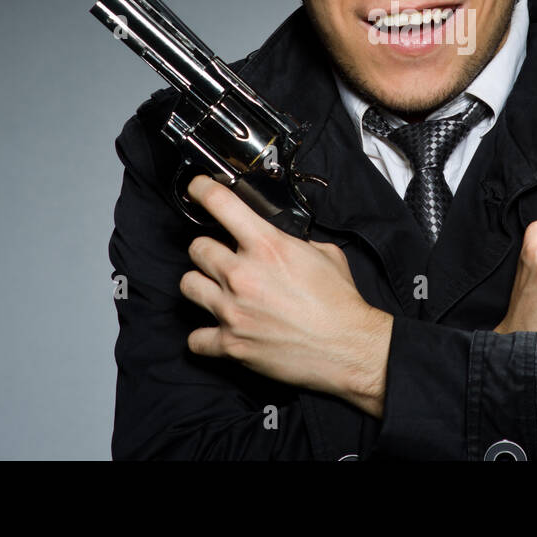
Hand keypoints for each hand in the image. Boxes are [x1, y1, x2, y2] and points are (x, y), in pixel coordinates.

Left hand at [178, 175, 392, 416]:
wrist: (348, 348)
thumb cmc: (340, 303)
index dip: (202, 189)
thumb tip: (284, 239)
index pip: (220, 203)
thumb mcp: (325, 254)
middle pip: (197, 247)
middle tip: (221, 257)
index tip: (198, 188)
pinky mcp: (231, 344)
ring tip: (216, 291)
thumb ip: (296, 242)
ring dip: (201, 285)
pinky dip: (205, 336)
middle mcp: (243, 275)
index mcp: (268, 246)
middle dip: (208, 249)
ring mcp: (233, 310)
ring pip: (188, 285)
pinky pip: (195, 338)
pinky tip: (219, 331)